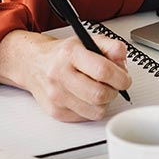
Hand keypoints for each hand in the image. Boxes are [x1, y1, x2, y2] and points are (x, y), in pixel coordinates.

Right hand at [0, 30, 131, 121]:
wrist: (33, 64)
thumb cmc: (62, 54)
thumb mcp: (87, 40)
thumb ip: (110, 46)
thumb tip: (122, 59)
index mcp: (70, 54)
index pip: (103, 70)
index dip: (120, 77)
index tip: (125, 78)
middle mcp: (60, 75)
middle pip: (99, 94)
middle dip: (114, 91)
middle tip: (114, 85)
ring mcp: (56, 96)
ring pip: (96, 111)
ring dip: (105, 102)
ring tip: (100, 90)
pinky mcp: (56, 112)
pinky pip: (86, 117)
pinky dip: (92, 109)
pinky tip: (87, 97)